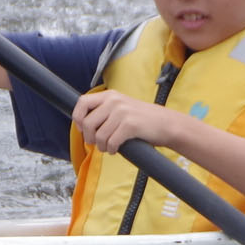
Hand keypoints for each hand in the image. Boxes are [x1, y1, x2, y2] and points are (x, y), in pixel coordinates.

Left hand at [73, 88, 190, 153]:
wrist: (166, 124)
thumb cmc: (142, 120)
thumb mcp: (121, 108)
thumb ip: (104, 111)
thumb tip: (81, 124)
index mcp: (110, 95)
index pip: (82, 102)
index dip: (77, 118)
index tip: (83, 129)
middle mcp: (114, 101)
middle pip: (87, 123)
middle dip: (89, 138)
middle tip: (98, 143)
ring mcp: (122, 112)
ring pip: (98, 136)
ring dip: (102, 146)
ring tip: (109, 147)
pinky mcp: (130, 125)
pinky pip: (111, 142)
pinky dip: (111, 149)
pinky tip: (116, 149)